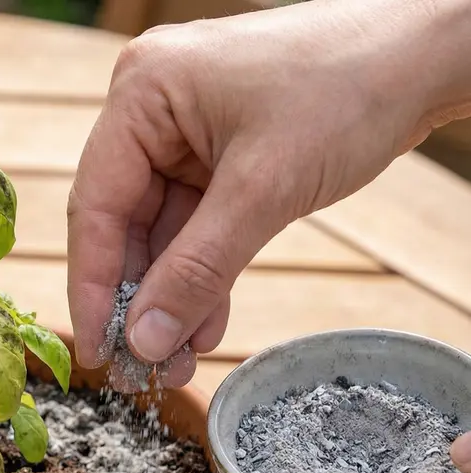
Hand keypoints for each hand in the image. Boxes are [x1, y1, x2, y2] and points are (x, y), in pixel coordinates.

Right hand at [67, 0, 470, 389]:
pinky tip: (204, 325)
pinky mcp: (218, 152)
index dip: (93, 288)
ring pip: (162, 232)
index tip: (93, 352)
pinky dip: (204, 273)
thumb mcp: (266, 188)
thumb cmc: (352, 86)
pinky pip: (197, 224)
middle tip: (141, 370)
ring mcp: (185, 131)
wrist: (428, 53)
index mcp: (141, 93)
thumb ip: (198, 269)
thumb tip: (145, 341)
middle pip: (125, 224)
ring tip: (177, 360)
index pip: (96, 206)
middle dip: (139, 301)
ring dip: (172, 297)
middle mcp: (150, 109)